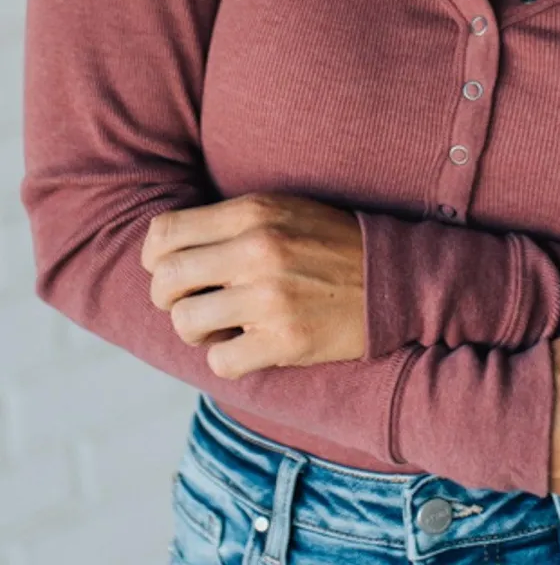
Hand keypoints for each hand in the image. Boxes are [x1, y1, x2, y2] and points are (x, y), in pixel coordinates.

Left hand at [139, 192, 364, 378]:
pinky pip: (220, 361)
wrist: (392, 277)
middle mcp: (256, 251)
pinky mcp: (285, 341)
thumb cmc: (330, 242)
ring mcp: (269, 298)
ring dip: (197, 330)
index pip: (165, 234)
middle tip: (190, 302)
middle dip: (166, 299)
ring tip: (223, 323)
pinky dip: (227, 358)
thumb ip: (229, 221)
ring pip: (185, 324)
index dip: (154, 258)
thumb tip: (167, 249)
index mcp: (252, 213)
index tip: (169, 270)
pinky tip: (249, 344)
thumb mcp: (282, 209)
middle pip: (165, 282)